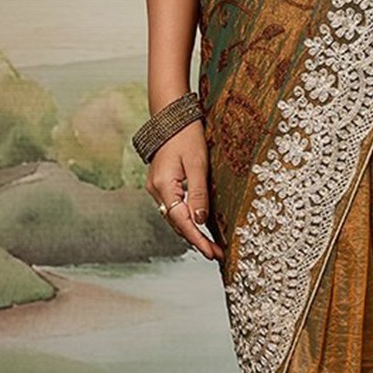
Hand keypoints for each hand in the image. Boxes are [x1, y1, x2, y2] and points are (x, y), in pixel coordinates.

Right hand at [147, 121, 222, 261]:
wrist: (171, 118)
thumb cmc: (187, 137)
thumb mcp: (198, 164)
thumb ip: (198, 193)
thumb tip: (200, 221)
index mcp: (164, 186)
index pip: (181, 221)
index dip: (197, 239)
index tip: (211, 253)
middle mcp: (156, 190)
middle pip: (177, 224)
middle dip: (197, 240)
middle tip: (217, 254)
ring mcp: (156, 188)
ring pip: (174, 218)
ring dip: (191, 232)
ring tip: (211, 246)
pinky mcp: (161, 185)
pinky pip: (173, 208)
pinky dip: (185, 220)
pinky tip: (198, 226)